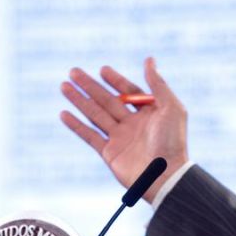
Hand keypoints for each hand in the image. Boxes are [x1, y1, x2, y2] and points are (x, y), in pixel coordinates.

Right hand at [60, 57, 187, 202]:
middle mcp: (133, 124)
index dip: (116, 80)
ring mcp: (120, 138)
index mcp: (150, 112)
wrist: (164, 176)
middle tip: (73, 71)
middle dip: (90, 86)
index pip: (129, 91)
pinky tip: (64, 113)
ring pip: (95, 114)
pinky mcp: (109, 153)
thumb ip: (158, 84)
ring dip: (79, 100)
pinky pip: (89, 135)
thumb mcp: (171, 107)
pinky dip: (76, 125)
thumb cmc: (172, 141)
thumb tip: (149, 59)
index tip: (102, 69)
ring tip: (64, 86)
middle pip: (107, 100)